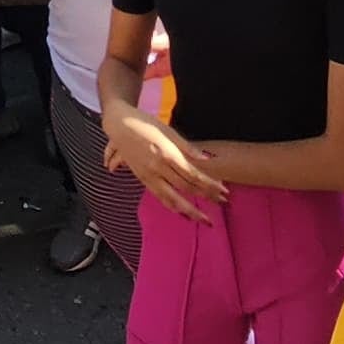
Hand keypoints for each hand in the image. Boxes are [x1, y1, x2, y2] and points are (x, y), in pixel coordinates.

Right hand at [104, 108, 226, 222]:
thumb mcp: (168, 131)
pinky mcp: (142, 179)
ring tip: (204, 220)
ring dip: (189, 210)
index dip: (209, 184)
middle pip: (186, 189)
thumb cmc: (145, 124)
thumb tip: (207, 159)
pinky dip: (173, 207)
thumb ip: (187, 147)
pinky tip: (183, 213)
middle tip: (223, 204)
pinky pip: (160, 197)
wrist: (119, 125)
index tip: (224, 190)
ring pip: (171, 198)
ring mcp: (149, 176)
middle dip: (206, 197)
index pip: (193, 174)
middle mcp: (158, 168)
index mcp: (167, 154)